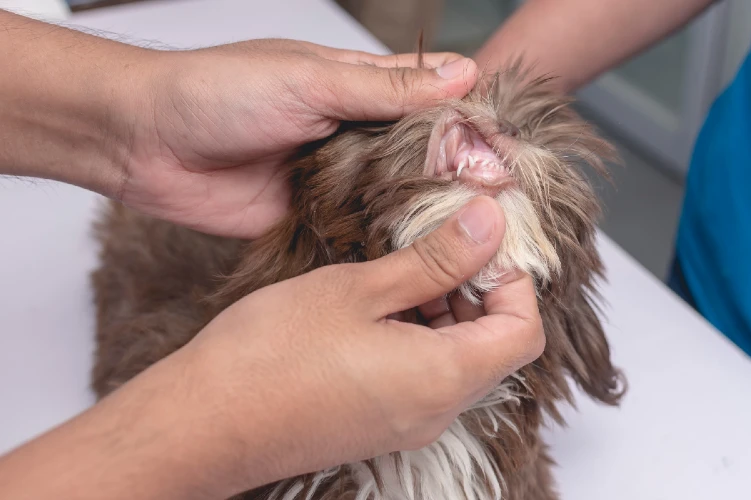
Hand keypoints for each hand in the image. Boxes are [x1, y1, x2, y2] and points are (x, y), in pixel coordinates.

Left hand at [0, 9, 476, 237]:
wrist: (146, 144)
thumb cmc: (218, 93)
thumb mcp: (309, 80)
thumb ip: (384, 89)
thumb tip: (461, 75)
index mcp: (356, 86)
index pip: (430, 98)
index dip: (469, 119)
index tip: (508, 150)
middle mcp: (352, 132)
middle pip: (419, 153)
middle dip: (455, 174)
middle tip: (501, 206)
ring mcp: (333, 178)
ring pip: (393, 195)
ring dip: (423, 212)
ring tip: (472, 238)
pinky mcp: (311, 217)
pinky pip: (357, 230)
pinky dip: (382, 241)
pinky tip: (417, 258)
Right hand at [176, 196, 543, 495]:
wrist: (204, 423)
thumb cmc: (271, 355)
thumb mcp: (360, 289)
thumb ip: (436, 258)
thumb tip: (491, 224)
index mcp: (442, 378)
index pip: (523, 331)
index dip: (514, 279)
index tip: (482, 240)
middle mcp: (435, 411)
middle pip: (495, 346)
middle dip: (478, 288)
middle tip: (439, 244)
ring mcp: (407, 422)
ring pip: (458, 358)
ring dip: (444, 309)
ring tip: (400, 268)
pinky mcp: (379, 422)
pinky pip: (424, 375)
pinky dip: (419, 333)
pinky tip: (377, 302)